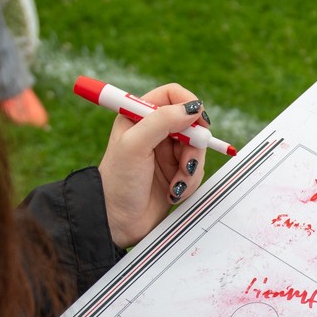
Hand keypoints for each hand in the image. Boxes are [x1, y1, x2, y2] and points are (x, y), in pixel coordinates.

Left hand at [96, 82, 207, 247]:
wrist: (117, 222)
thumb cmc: (118, 181)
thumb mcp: (135, 145)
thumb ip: (162, 121)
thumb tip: (193, 108)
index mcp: (139, 116)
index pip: (171, 95)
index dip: (189, 104)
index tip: (199, 121)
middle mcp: (155, 131)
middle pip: (191, 123)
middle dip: (194, 145)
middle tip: (187, 162)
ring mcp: (167, 152)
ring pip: (197, 148)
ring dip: (191, 168)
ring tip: (176, 184)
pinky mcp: (175, 172)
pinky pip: (196, 170)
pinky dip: (189, 182)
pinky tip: (174, 193)